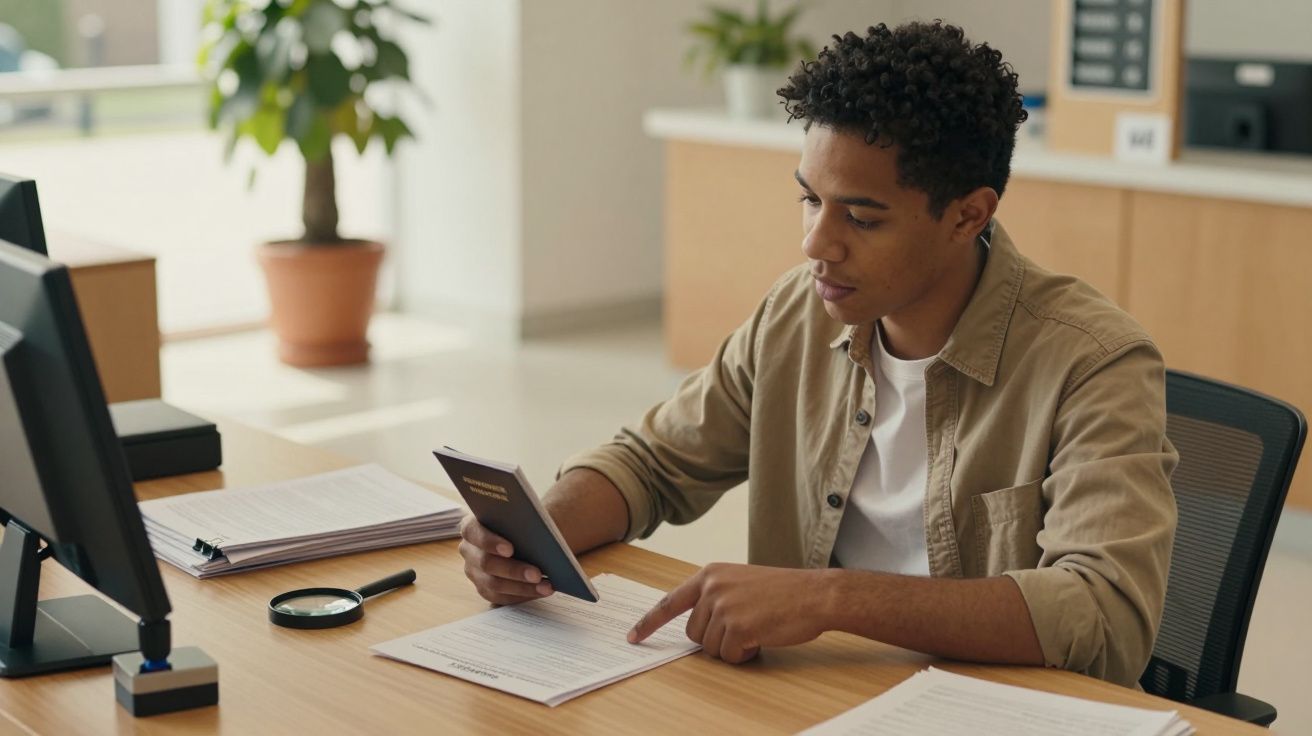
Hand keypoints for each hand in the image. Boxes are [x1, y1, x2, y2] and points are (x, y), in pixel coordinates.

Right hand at [458, 515, 553, 604]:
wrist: (528, 535)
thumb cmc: (525, 521)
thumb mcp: (526, 515)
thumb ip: (527, 520)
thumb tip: (540, 533)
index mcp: (472, 526)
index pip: (472, 531)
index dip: (489, 541)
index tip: (510, 549)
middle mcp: (469, 550)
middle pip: (486, 563)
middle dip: (513, 570)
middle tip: (536, 574)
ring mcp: (475, 571)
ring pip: (494, 584)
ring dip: (522, 587)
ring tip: (545, 586)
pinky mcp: (485, 588)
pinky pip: (500, 597)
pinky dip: (522, 595)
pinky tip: (540, 591)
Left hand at [627, 563, 829, 662]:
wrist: (815, 593)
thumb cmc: (784, 592)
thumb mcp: (741, 583)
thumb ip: (716, 597)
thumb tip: (697, 626)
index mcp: (710, 574)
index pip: (670, 602)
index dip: (649, 623)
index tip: (633, 637)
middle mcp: (712, 588)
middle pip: (693, 633)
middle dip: (715, 640)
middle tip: (744, 628)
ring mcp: (724, 606)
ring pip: (710, 648)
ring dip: (732, 648)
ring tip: (756, 630)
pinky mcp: (738, 626)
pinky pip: (729, 656)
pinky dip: (745, 656)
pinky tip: (762, 638)